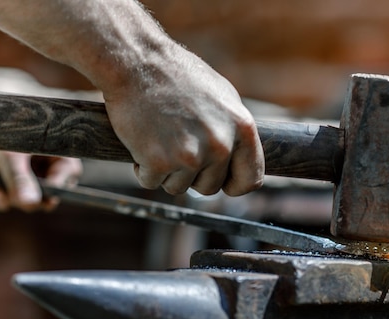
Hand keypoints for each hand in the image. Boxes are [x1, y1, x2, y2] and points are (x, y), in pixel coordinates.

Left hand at [0, 151, 81, 211]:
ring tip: (1, 194)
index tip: (47, 199)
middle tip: (25, 202)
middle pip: (52, 189)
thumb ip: (20, 179)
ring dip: (17, 201)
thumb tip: (31, 204)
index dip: (59, 185)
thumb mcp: (9, 155)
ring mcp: (28, 173)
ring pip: (32, 198)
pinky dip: (4, 201)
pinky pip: (14, 199)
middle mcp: (45, 161)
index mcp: (54, 147)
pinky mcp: (11, 182)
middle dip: (36, 198)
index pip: (68, 170)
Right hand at [103, 44, 264, 196]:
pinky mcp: (159, 162)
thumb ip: (234, 132)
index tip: (222, 182)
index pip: (251, 179)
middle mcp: (220, 145)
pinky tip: (142, 140)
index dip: (233, 184)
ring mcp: (190, 156)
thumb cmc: (179, 76)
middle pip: (209, 187)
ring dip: (166, 171)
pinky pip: (151, 182)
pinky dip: (143, 168)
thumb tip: (240, 161)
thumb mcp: (223, 98)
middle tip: (177, 146)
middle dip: (192, 175)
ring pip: (178, 187)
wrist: (137, 61)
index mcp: (243, 129)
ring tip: (160, 137)